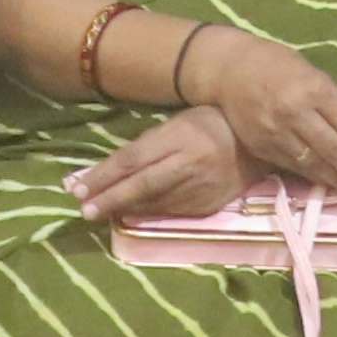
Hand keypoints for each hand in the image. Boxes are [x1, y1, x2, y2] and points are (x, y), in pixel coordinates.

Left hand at [67, 104, 252, 227]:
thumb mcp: (180, 121)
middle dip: (108, 198)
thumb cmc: (213, 121)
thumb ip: (150, 144)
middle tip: (82, 209)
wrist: (259, 141)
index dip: (103, 175)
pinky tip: (130, 215)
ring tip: (97, 212)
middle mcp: (189, 162)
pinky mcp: (209, 205)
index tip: (76, 185)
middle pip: (140, 185)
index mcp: (181, 135)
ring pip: (154, 203)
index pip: (133, 159)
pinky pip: (172, 212)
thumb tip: (113, 168)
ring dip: (123, 208)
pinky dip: (148, 214)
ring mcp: (201, 187)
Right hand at [187, 29, 336, 196]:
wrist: (228, 69)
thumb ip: (335, 103)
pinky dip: (314, 177)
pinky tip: (329, 184)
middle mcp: (298, 113)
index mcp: (316, 89)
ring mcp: (278, 133)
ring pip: (316, 165)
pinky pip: (294, 167)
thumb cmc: (278, 64)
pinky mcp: (263, 147)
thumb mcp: (313, 73)